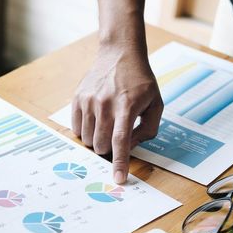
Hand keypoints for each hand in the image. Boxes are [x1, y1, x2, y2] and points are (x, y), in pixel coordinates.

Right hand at [72, 42, 162, 183]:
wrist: (119, 54)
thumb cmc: (140, 81)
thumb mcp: (156, 103)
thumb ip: (148, 130)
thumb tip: (130, 148)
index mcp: (127, 106)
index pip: (121, 140)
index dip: (119, 162)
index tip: (118, 178)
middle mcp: (105, 104)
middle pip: (101, 144)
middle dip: (109, 149)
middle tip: (116, 137)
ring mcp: (89, 101)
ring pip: (86, 139)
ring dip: (96, 140)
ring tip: (106, 125)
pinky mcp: (77, 98)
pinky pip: (76, 128)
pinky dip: (85, 131)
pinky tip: (95, 120)